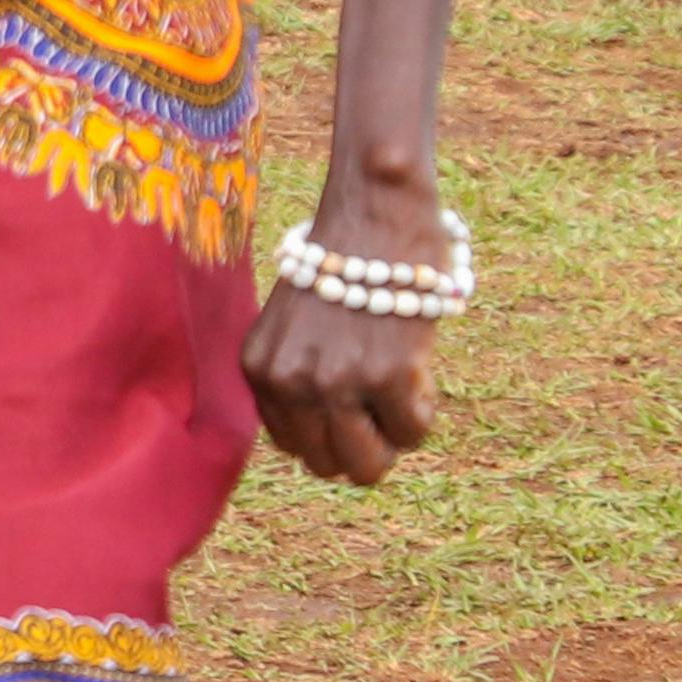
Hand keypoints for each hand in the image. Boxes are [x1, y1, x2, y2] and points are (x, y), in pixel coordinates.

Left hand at [242, 251, 442, 485]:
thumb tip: (329, 451)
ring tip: (400, 391)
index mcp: (259, 370)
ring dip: (393, 437)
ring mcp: (336, 381)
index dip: (332, 434)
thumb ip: (296, 380)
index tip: (353, 404)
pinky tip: (418, 368)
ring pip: (369, 465)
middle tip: (383, 406)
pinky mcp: (386, 376)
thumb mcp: (290, 328)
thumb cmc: (340, 268)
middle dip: (364, 447)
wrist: (374, 215)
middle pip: (329, 466)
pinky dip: (423, 411)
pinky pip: (413, 432)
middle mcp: (289, 381)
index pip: (293, 446)